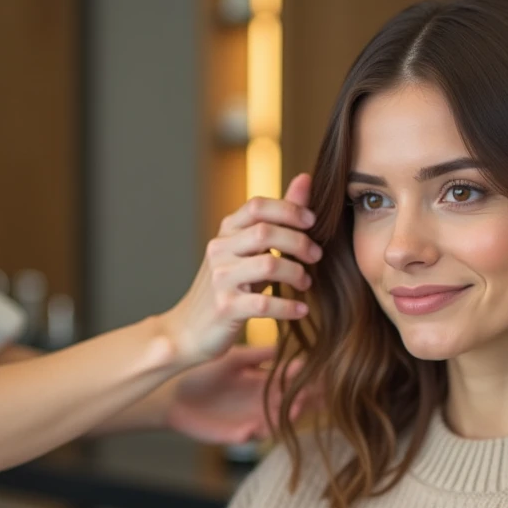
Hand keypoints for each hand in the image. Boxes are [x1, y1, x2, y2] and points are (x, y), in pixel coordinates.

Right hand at [160, 174, 320, 367]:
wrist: (190, 329)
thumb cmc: (230, 285)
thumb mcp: (251, 249)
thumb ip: (279, 217)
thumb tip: (306, 178)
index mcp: (226, 232)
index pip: (257, 206)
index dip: (289, 209)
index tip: (313, 222)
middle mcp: (219, 250)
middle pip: (265, 232)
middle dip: (299, 242)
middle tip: (317, 255)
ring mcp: (220, 279)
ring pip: (267, 265)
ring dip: (296, 273)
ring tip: (306, 283)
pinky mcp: (225, 308)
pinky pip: (264, 304)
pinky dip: (288, 307)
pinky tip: (301, 310)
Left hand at [164, 344, 313, 444]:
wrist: (173, 393)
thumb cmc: (203, 372)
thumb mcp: (234, 360)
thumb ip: (259, 355)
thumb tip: (286, 347)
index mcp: (261, 382)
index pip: (288, 381)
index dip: (302, 378)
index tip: (316, 373)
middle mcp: (260, 402)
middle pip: (288, 403)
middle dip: (302, 400)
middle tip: (310, 395)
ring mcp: (249, 419)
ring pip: (275, 421)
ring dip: (284, 419)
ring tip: (290, 412)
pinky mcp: (233, 435)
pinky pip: (247, 437)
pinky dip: (250, 434)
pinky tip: (252, 429)